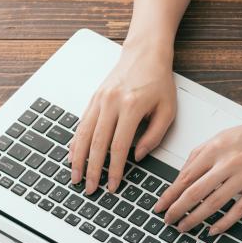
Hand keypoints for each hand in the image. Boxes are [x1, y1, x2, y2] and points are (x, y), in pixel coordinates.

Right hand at [69, 40, 176, 193]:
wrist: (145, 54)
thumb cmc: (159, 81)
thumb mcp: (167, 109)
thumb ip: (155, 135)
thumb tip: (137, 156)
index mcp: (132, 106)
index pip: (120, 146)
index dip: (115, 169)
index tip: (113, 185)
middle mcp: (111, 103)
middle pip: (97, 143)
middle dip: (92, 169)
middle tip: (90, 188)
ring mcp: (99, 100)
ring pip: (84, 135)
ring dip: (78, 159)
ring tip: (75, 177)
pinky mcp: (93, 98)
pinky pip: (81, 124)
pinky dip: (76, 142)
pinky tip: (73, 155)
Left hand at [153, 113, 241, 234]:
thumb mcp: (226, 135)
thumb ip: (202, 152)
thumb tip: (183, 174)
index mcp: (217, 147)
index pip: (185, 175)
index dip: (169, 194)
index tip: (160, 205)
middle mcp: (228, 162)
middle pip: (194, 192)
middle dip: (177, 210)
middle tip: (167, 220)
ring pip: (212, 204)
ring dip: (194, 219)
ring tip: (184, 227)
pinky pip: (237, 211)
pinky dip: (222, 224)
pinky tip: (212, 230)